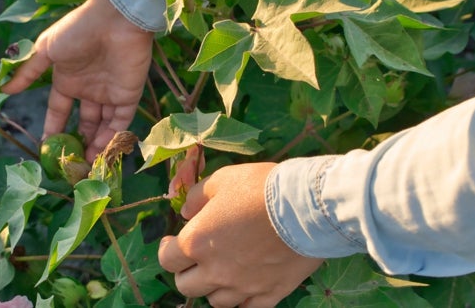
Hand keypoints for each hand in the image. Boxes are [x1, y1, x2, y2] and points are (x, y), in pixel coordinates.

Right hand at [0, 0, 153, 156]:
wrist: (115, 19)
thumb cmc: (78, 30)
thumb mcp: (46, 49)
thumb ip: (28, 72)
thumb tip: (4, 90)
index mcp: (68, 78)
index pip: (58, 110)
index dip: (53, 128)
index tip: (45, 149)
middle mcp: (89, 88)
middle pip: (83, 123)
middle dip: (76, 143)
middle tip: (68, 166)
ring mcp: (110, 93)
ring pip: (102, 127)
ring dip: (94, 147)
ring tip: (84, 168)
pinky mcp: (129, 96)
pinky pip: (120, 124)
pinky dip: (111, 139)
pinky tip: (100, 154)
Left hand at [158, 163, 324, 307]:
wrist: (306, 207)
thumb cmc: (260, 188)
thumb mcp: (222, 180)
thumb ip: (197, 197)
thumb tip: (185, 213)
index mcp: (197, 242)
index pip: (168, 259)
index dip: (168, 250)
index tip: (173, 243)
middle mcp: (215, 271)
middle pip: (187, 287)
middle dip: (187, 272)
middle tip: (197, 259)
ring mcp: (243, 287)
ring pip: (216, 302)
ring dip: (214, 288)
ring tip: (222, 273)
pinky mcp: (269, 294)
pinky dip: (243, 300)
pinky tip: (245, 288)